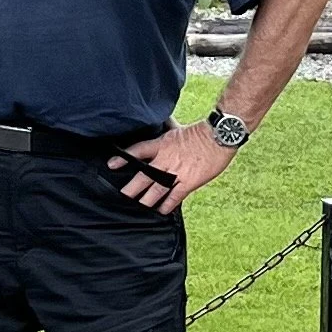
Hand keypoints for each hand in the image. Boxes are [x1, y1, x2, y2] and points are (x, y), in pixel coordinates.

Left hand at [107, 120, 237, 213]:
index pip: (137, 151)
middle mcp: (166, 160)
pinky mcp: (189, 182)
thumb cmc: (200, 131)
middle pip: (144, 176)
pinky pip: (175, 196)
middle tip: (123, 195)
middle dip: (132, 187)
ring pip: (157, 189)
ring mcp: (177, 172)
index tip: (112, 165)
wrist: (220, 136)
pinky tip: (161, 210)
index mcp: (162, 144)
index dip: (123, 158)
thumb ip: (165, 129)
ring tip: (139, 205)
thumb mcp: (177, 128)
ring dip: (146, 199)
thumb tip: (159, 121)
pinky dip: (168, 205)